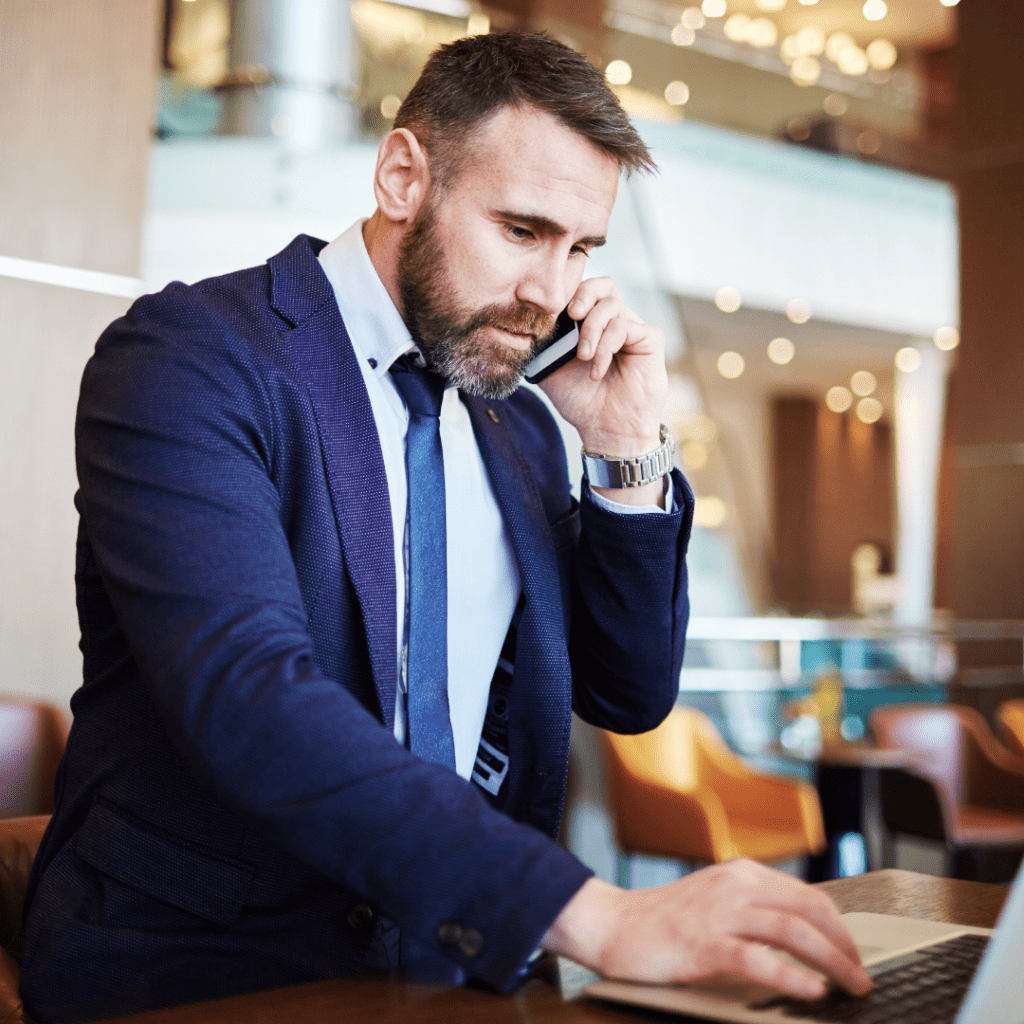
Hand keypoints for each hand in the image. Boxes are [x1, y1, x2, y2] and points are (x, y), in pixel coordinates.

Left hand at [537, 278, 667, 475]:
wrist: (605, 430)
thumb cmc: (581, 402)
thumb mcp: (550, 368)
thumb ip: (542, 342)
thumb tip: (527, 319)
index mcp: (591, 325)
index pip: (583, 291)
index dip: (568, 293)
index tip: (552, 312)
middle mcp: (614, 323)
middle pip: (603, 285)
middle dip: (583, 294)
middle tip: (572, 315)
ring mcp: (633, 329)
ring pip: (612, 304)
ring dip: (592, 330)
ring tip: (584, 358)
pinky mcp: (650, 339)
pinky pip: (625, 326)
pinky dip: (606, 345)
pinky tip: (597, 370)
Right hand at [542, 860, 872, 1000]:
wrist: (612, 924)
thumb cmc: (663, 921)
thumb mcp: (715, 901)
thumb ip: (753, 909)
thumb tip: (804, 936)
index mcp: (740, 874)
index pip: (808, 895)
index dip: (840, 926)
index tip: (856, 953)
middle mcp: (734, 885)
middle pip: (808, 909)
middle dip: (845, 945)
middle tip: (862, 975)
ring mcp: (718, 913)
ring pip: (791, 931)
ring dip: (830, 961)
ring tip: (850, 985)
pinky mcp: (702, 943)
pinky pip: (757, 959)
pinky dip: (790, 976)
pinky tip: (810, 991)